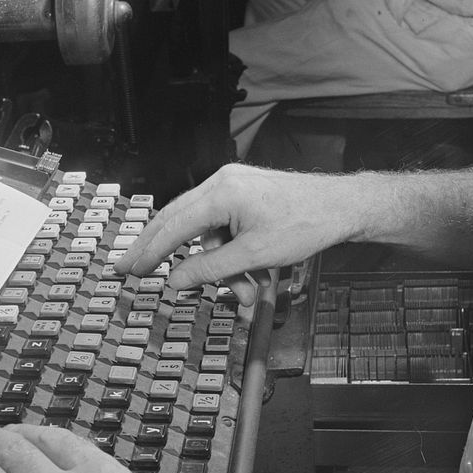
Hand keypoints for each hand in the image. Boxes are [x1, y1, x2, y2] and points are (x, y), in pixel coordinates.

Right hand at [115, 164, 357, 305]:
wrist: (342, 207)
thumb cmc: (306, 224)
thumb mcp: (253, 255)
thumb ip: (209, 269)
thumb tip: (176, 279)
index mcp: (220, 192)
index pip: (172, 226)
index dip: (149, 251)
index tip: (131, 269)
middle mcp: (222, 182)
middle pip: (178, 221)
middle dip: (162, 251)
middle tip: (134, 268)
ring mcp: (233, 185)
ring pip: (207, 232)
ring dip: (222, 266)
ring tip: (248, 290)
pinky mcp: (244, 194)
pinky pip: (224, 226)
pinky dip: (232, 254)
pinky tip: (253, 273)